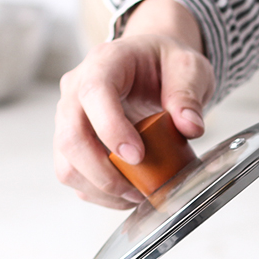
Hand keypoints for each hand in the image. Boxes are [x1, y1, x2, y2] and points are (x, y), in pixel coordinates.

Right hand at [53, 0, 214, 208]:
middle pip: (71, 138)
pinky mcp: (74, 145)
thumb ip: (189, 94)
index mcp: (104, 63)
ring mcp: (70, 119)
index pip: (94, 94)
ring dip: (102, 190)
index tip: (138, 157)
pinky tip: (128, 195)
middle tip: (140, 190)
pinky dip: (101, 195)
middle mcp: (76, 91)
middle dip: (104, 174)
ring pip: (67, 165)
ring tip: (137, 195)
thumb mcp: (188, 67)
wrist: (151, 66)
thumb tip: (191, 127)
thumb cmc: (165, 64)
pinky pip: (76, 178)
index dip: (111, 129)